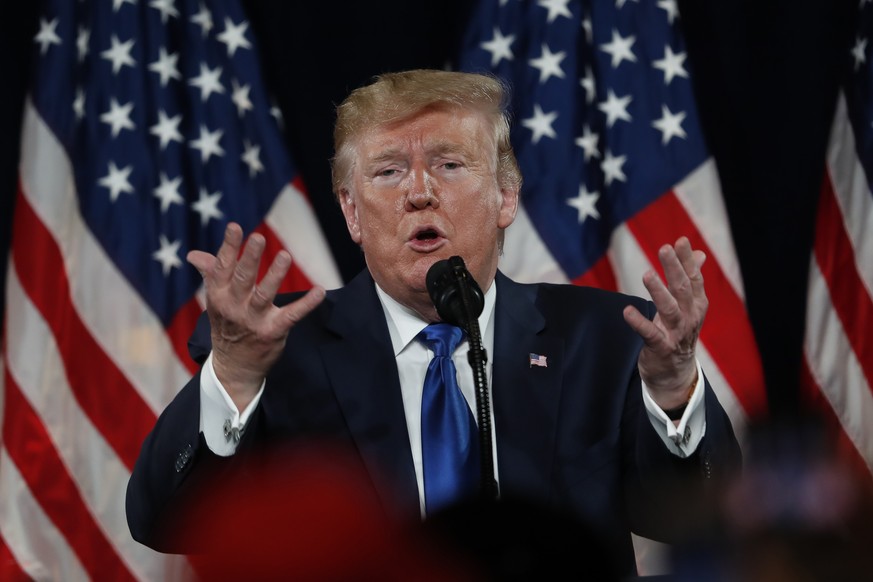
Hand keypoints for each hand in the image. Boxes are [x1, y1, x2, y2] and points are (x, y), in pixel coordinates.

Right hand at [188, 223, 324, 410]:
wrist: (234, 366)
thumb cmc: (228, 325)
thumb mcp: (216, 301)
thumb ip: (211, 274)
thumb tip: (193, 254)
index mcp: (219, 295)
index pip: (222, 267)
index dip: (228, 246)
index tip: (235, 226)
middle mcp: (234, 307)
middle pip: (242, 278)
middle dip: (250, 258)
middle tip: (258, 237)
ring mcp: (254, 320)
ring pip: (264, 294)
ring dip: (275, 275)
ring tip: (285, 255)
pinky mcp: (273, 332)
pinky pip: (291, 315)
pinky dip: (306, 304)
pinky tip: (320, 291)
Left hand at [622, 237, 706, 408]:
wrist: (675, 372)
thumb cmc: (678, 332)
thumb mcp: (687, 306)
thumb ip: (690, 279)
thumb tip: (700, 254)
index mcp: (697, 305)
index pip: (693, 278)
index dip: (687, 260)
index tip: (679, 240)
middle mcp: (690, 317)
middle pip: (682, 289)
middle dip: (674, 268)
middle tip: (664, 248)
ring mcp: (676, 333)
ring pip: (669, 309)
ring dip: (658, 291)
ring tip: (647, 274)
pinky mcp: (661, 347)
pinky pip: (650, 333)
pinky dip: (639, 323)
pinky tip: (627, 312)